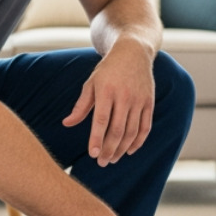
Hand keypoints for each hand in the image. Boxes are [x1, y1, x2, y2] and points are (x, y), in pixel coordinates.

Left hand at [63, 42, 154, 165]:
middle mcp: (124, 96)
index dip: (97, 139)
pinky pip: (145, 127)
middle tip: (102, 162)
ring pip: (131, 131)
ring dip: (122, 149)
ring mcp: (138, 100)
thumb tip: (67, 124)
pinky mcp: (149, 102)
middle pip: (117, 130)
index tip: (93, 154)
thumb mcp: (91, 83)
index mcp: (106, 91)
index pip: (101, 120)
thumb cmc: (108, 69)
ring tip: (113, 159)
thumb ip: (81, 106)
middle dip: (109, 149)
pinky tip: (130, 150)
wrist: (133, 52)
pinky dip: (139, 141)